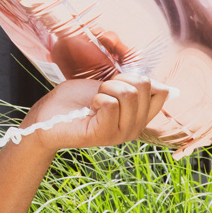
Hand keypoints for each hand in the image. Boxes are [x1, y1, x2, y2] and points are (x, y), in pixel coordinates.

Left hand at [23, 74, 171, 153]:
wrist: (47, 116)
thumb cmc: (76, 100)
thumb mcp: (110, 87)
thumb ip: (135, 87)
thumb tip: (164, 86)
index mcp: (139, 116)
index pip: (161, 92)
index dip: (138, 77)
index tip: (118, 82)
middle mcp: (135, 128)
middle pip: (144, 86)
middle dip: (119, 79)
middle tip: (102, 91)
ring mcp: (121, 134)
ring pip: (128, 94)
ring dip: (106, 88)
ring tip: (94, 100)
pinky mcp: (104, 135)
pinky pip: (110, 104)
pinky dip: (97, 98)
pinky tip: (89, 108)